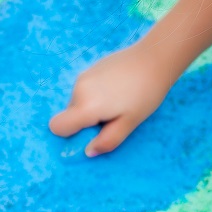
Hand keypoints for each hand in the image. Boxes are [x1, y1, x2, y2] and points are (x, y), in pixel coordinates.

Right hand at [49, 44, 177, 155]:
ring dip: (92, 107)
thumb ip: (108, 140)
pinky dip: (95, 95)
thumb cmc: (145, 94)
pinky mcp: (90, 69)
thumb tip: (89, 152)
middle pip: (70, 115)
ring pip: (78, 102)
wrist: (154, 59)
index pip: (57, 127)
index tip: (94, 131)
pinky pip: (85, 90)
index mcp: (86, 106)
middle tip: (114, 115)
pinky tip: (118, 88)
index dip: (71, 134)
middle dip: (87, 121)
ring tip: (119, 100)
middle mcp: (79, 89)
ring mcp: (83, 76)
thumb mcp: (129, 123)